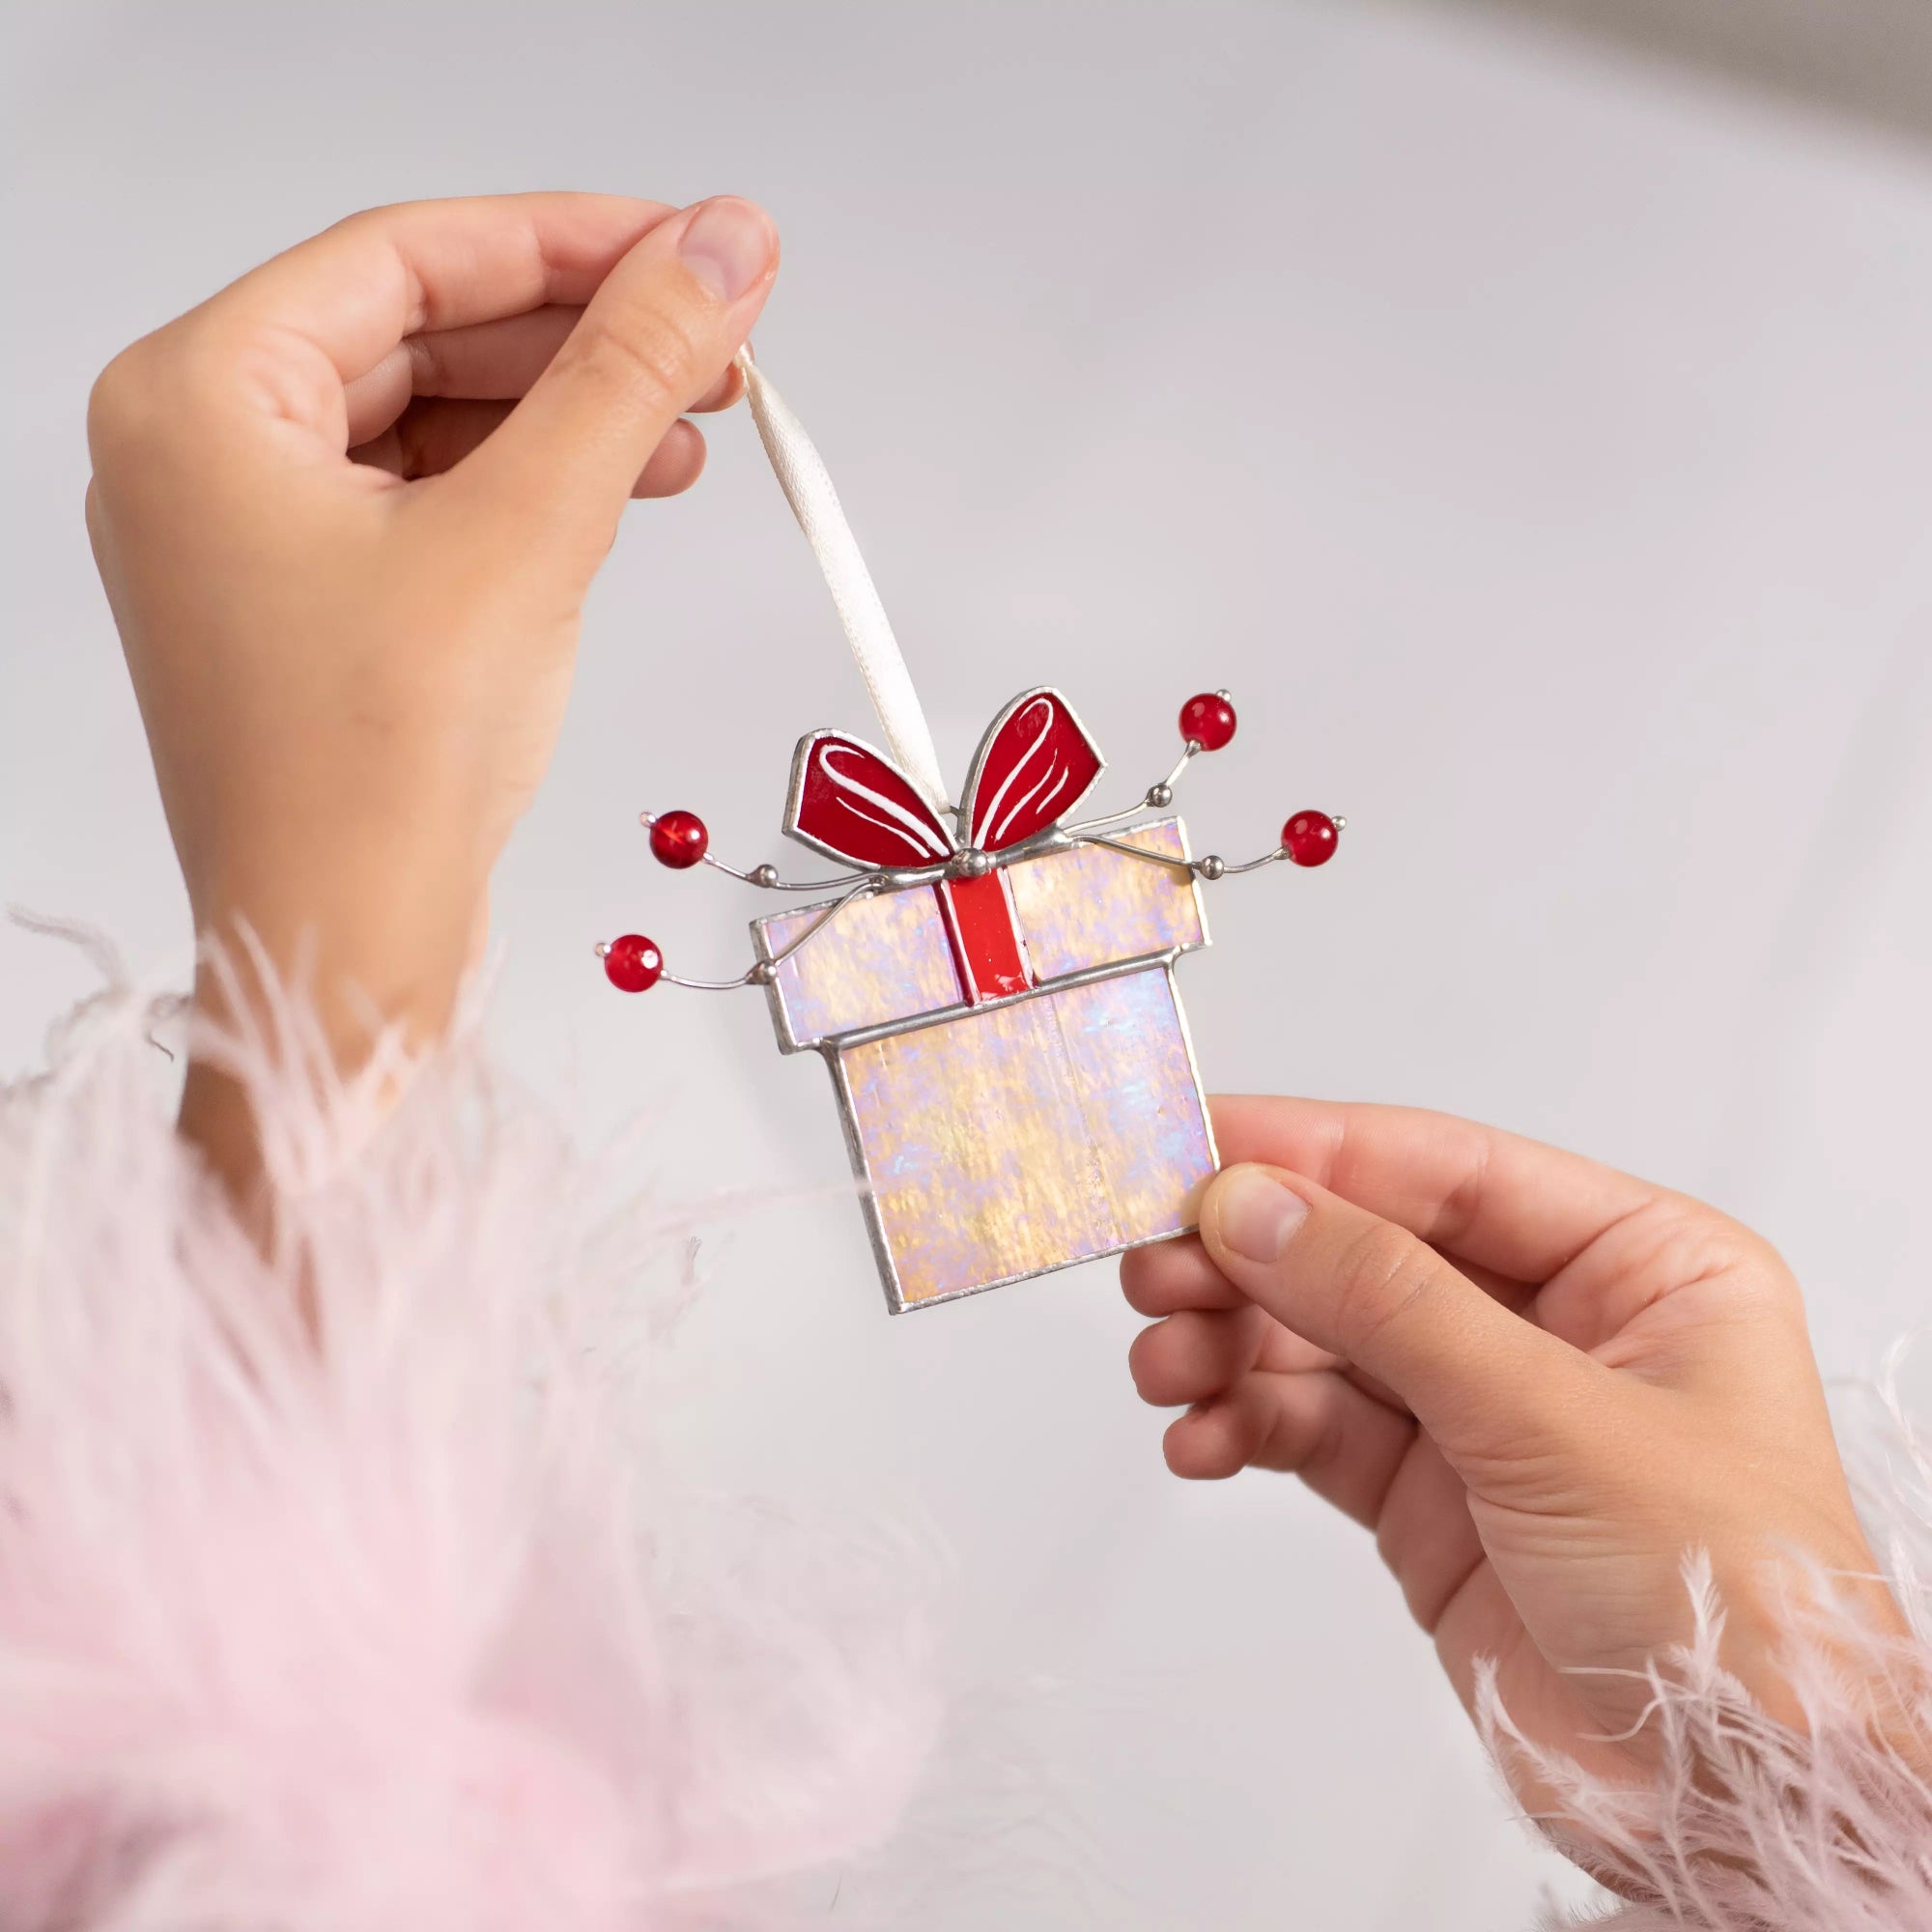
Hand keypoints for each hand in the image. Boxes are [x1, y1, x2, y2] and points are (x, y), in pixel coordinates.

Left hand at [84, 192, 777, 1175]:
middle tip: (713, 332)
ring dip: (567, 414)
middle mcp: (201, 453)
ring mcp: (249, 535)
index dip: (567, 240)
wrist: (345, 956)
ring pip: (432, 417)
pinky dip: (529, 489)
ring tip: (692, 422)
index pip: (406, 256)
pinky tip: (624, 489)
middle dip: (579, 334)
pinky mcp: (308, 604)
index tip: (691, 243)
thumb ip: (630, 372)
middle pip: (419, 331)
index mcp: (198, 399)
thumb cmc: (376, 775)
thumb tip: (722, 247)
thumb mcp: (527, 535)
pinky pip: (428, 499)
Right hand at [1122, 1096, 1904, 1806]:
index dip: (1314, 1151)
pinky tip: (1199, 1439)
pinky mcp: (1429, 1499)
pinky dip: (1244, 1425)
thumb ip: (1390, 1300)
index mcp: (1639, 1264)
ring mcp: (1485, 1413)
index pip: (1447, 1170)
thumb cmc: (1732, 1604)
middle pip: (1368, 1249)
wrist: (1726, 1806)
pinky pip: (1312, 1429)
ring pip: (1323, 1339)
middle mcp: (1559, 1325)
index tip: (1198, 1143)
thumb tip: (1254, 1207)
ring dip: (1230, 1345)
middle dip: (1252, 1256)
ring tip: (1164, 1365)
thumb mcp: (1554, 1420)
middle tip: (1153, 1265)